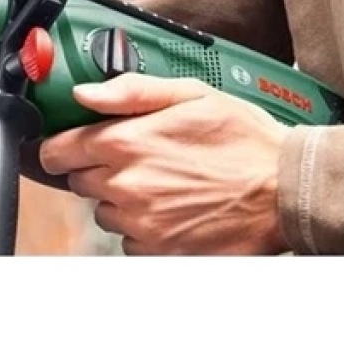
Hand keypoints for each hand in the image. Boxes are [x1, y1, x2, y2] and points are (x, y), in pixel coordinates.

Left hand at [39, 74, 292, 255]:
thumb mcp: (190, 95)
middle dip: (98, 168)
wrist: (285, 189)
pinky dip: (142, 227)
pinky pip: (130, 240)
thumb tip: (84, 93)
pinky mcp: (159, 251)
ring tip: (161, 183)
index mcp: (128, 143)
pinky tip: (171, 209)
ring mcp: (141, 223)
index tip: (68, 145)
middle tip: (136, 157)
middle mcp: (126, 186)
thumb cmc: (243, 139)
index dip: (60, 146)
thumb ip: (130, 91)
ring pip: (104, 211)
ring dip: (120, 199)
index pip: (58, 151)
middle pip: (79, 181)